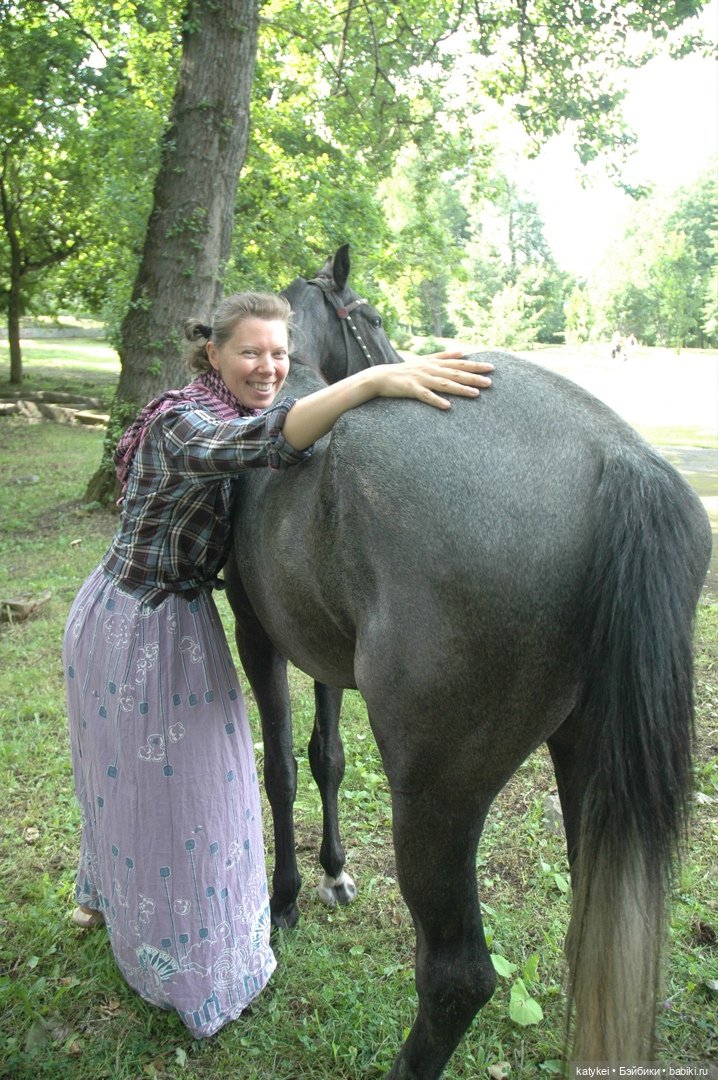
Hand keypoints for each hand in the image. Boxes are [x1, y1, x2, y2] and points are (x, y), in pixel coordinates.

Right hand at [370, 356, 492, 409]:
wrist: (382, 376)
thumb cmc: (406, 370)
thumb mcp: (426, 360)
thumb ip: (444, 356)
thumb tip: (462, 351)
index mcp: (435, 363)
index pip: (459, 363)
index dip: (475, 365)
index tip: (491, 368)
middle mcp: (430, 369)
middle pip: (455, 373)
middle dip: (473, 377)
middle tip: (490, 382)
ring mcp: (421, 379)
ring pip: (444, 384)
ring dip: (460, 388)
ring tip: (475, 394)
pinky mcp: (412, 389)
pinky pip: (426, 396)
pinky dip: (436, 400)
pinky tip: (447, 406)